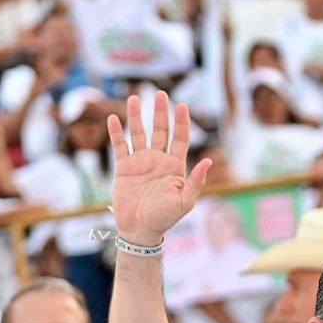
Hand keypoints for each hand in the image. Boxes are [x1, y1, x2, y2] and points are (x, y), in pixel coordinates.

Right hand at [106, 92, 213, 247]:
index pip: (180, 139)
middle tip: (160, 93)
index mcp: (175, 167)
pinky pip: (120, 146)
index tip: (182, 105)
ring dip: (136, 116)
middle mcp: (158, 161)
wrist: (140, 229)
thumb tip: (208, 160)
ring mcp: (140, 163)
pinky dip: (117, 132)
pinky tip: (114, 118)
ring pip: (138, 133)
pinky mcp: (124, 168)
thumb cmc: (165, 218)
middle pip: (160, 130)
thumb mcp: (185, 201)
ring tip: (134, 97)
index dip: (182, 122)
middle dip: (160, 112)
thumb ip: (195, 181)